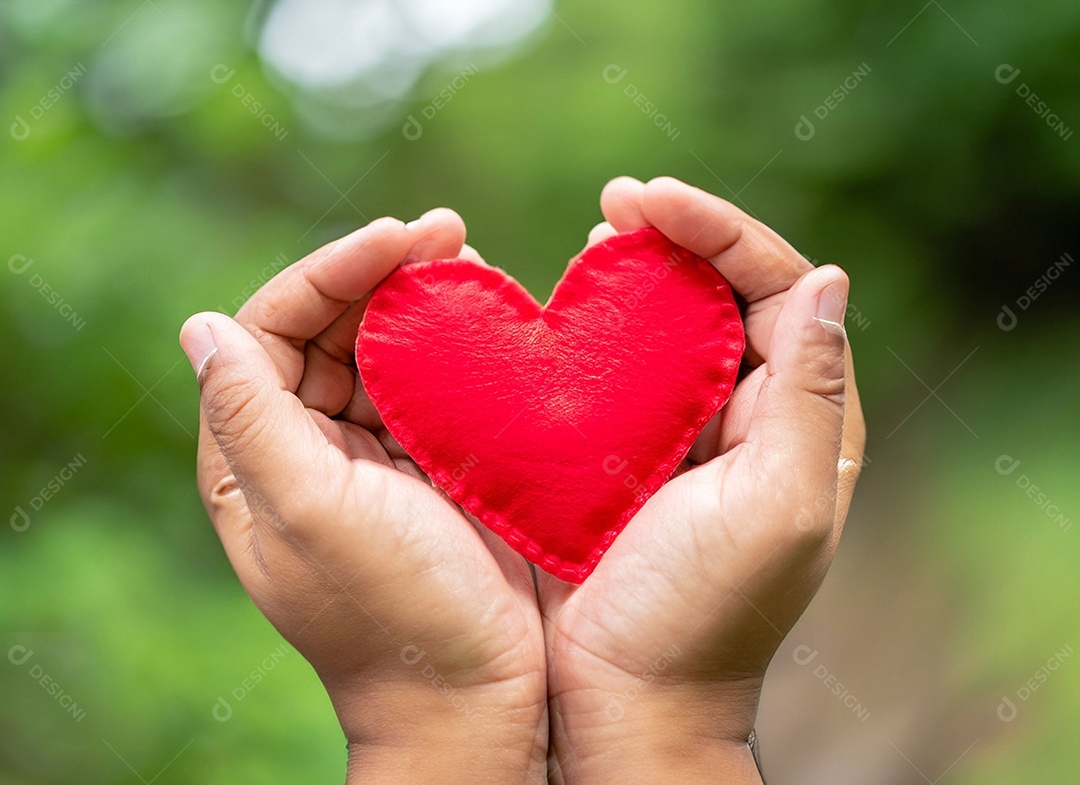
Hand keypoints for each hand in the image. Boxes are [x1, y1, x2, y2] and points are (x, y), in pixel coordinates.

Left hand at [180, 211, 547, 783]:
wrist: (478, 689)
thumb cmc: (393, 608)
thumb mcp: (309, 510)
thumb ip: (251, 417)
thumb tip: (200, 327)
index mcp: (257, 455)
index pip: (272, 329)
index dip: (328, 272)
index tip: (396, 236)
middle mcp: (305, 445)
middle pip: (330, 327)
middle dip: (382, 272)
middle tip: (448, 231)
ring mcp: (370, 453)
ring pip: (383, 349)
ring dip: (422, 300)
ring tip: (471, 259)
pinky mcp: (429, 462)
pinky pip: (432, 384)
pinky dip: (457, 345)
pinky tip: (490, 316)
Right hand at [539, 177, 865, 783]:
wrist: (627, 698)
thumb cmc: (701, 614)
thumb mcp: (778, 507)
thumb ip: (812, 395)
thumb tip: (830, 279)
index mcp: (804, 422)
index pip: (779, 290)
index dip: (720, 230)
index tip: (648, 199)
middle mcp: (753, 416)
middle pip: (727, 294)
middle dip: (678, 236)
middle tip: (617, 202)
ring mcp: (687, 433)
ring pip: (672, 324)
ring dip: (635, 272)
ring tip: (595, 236)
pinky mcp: (626, 452)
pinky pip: (617, 370)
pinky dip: (594, 328)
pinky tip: (560, 307)